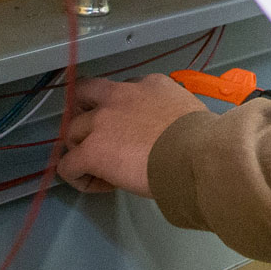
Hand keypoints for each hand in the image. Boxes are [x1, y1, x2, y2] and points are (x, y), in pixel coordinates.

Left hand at [57, 74, 207, 195]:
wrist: (196, 154)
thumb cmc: (202, 138)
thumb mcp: (186, 110)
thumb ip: (168, 113)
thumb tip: (166, 134)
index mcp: (149, 84)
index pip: (122, 90)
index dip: (121, 110)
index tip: (131, 130)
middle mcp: (120, 95)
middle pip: (84, 97)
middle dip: (85, 115)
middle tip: (97, 138)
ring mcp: (102, 121)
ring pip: (72, 132)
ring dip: (82, 149)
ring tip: (101, 169)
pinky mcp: (91, 150)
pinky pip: (67, 165)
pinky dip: (78, 177)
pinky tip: (98, 185)